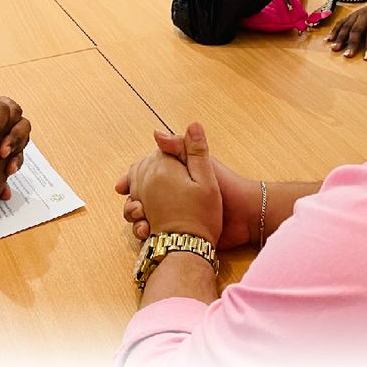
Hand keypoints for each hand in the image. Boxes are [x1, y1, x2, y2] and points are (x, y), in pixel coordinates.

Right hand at [117, 130, 260, 249]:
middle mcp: (173, 193)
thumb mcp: (203, 164)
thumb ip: (182, 148)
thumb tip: (156, 133)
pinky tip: (146, 233)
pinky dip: (144, 233)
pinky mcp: (177, 232)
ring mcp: (173, 214)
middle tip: (133, 207)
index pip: (146, 174)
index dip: (132, 180)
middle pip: (141, 196)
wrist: (245, 216)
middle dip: (131, 202)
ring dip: (135, 218)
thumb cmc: (226, 186)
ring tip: (141, 223)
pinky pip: (153, 232)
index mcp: (177, 175)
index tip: (121, 187)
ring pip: (143, 215)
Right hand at [327, 0, 366, 59]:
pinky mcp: (352, 14)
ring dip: (340, 37)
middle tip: (346, 55)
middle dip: (351, 42)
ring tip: (334, 49)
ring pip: (347, 25)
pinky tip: (328, 39)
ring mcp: (358, 13)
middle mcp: (366, 13)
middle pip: (357, 28)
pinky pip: (342, 22)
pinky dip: (334, 30)